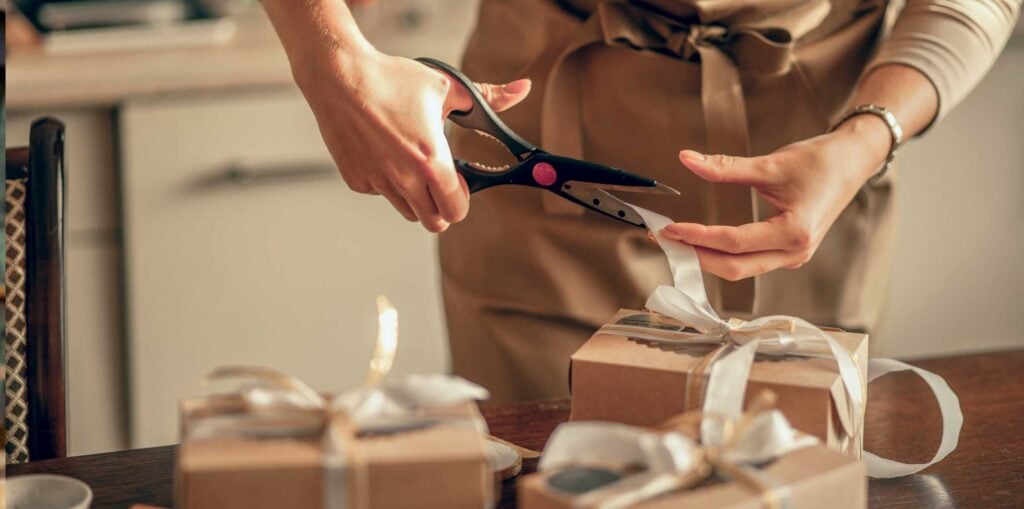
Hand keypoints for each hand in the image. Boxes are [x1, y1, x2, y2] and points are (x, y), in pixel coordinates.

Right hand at [295, 49, 530, 231]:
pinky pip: (381, 193)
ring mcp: (378, 182)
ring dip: (417, 197)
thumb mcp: (446, 86)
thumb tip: (524, 90)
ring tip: (412, 161)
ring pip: (407, 211)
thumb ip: (489, 96)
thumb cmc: (392, 79)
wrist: (338, 76)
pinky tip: (384, 151)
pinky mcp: (357, 180)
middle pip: (434, 222)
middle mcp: (403, 179)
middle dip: (443, 207)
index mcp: (430, 160)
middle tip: (440, 180)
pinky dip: (388, 182)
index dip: (463, 199)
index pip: (457, 211)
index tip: (460, 179)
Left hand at [660, 115, 891, 280]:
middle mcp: (795, 253)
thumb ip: (726, 166)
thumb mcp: (771, 163)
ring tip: (678, 241)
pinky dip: (723, 256)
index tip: (670, 228)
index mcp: (794, 232)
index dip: (698, 236)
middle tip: (665, 239)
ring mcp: (793, 257)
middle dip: (696, 255)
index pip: (733, 243)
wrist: (854, 161)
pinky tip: (702, 243)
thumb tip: (687, 159)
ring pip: (741, 269)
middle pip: (734, 267)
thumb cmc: (820, 162)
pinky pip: (750, 263)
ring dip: (707, 258)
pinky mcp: (788, 254)